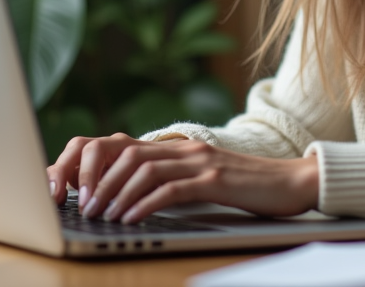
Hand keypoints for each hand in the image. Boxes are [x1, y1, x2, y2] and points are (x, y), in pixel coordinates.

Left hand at [46, 133, 319, 223]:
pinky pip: (171, 189)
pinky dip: (144, 204)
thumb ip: (169, 179)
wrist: (293, 181)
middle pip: (123, 151)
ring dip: (115, 193)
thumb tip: (126, 198)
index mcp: (176, 146)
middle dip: (94, 178)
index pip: (119, 143)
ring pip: (142, 168)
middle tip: (80, 206)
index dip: (88, 161)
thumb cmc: (246, 186)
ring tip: (100, 215)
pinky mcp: (216, 179)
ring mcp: (200, 161)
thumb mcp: (200, 179)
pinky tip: (130, 220)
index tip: (71, 188)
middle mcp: (184, 148)